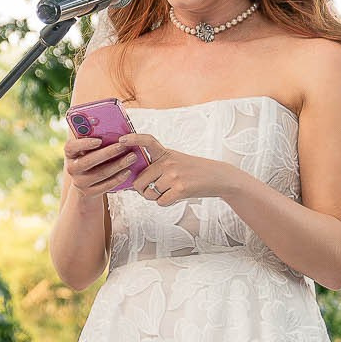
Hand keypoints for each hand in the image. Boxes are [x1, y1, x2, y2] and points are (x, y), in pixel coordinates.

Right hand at [62, 134, 139, 200]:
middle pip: (88, 161)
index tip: (99, 140)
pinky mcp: (89, 192)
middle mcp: (72, 168)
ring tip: (132, 157)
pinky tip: (128, 171)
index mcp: (70, 153)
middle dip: (108, 153)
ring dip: (118, 165)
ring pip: (100, 173)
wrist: (86, 182)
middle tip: (123, 146)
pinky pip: (106, 186)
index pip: (71, 147)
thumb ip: (96, 136)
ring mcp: (80, 182)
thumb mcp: (89, 147)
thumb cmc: (92, 156)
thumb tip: (116, 122)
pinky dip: (118, 178)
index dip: (84, 144)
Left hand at [122, 134, 241, 206]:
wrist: (218, 177)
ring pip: (149, 194)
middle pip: (139, 182)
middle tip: (156, 189)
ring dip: (156, 197)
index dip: (133, 139)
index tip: (121, 140)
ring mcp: (174, 175)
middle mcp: (168, 162)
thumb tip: (133, 185)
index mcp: (165, 153)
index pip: (148, 141)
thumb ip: (156, 167)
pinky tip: (176, 196)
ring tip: (170, 191)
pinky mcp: (180, 188)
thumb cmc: (193, 171)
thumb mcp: (175, 161)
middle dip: (144, 190)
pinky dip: (166, 202)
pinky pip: (160, 202)